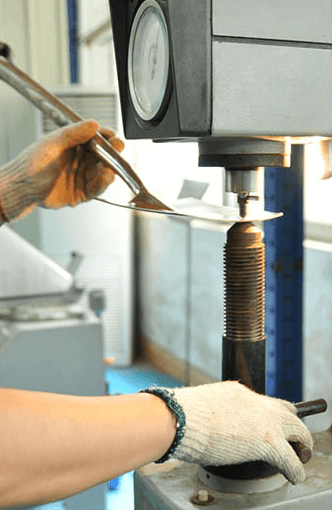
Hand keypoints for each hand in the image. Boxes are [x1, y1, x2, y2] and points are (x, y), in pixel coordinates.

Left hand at [0, 120, 123, 220]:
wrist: (21, 188)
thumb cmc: (31, 164)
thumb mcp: (52, 143)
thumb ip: (73, 134)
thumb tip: (93, 124)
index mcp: (74, 145)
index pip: (96, 139)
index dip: (107, 138)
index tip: (114, 137)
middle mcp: (80, 160)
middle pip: (104, 156)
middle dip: (113, 154)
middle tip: (117, 150)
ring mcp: (82, 177)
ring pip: (103, 173)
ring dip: (109, 169)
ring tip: (110, 167)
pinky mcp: (82, 193)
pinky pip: (97, 189)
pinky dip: (103, 183)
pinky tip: (106, 177)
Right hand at [146, 381, 312, 484]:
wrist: (182, 419)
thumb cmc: (183, 415)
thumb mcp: (203, 405)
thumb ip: (215, 412)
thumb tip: (210, 424)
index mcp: (237, 392)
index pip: (263, 401)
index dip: (270, 413)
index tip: (270, 421)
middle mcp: (255, 402)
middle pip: (287, 410)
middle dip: (293, 423)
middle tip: (295, 436)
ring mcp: (264, 420)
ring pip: (297, 429)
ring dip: (302, 442)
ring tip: (302, 453)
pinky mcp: (269, 442)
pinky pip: (291, 458)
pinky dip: (296, 468)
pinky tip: (296, 475)